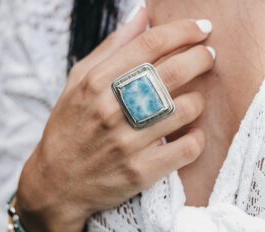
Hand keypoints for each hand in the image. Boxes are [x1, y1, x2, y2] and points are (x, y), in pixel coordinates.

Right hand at [16, 8, 213, 231]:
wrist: (57, 181)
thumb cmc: (69, 127)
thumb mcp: (77, 81)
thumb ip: (111, 47)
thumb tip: (142, 13)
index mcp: (95, 83)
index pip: (150, 45)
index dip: (183, 31)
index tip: (201, 28)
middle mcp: (110, 110)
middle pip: (172, 72)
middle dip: (201, 57)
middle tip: (208, 56)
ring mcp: (126, 143)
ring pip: (186, 109)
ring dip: (198, 100)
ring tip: (192, 99)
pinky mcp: (140, 172)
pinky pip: (187, 148)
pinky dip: (196, 138)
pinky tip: (190, 132)